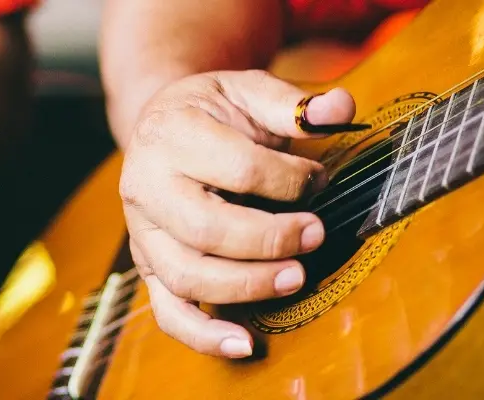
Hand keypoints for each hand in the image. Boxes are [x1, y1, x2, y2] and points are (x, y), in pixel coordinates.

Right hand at [119, 70, 356, 357]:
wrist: (162, 125)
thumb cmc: (212, 111)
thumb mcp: (248, 91)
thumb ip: (294, 104)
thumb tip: (340, 109)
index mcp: (170, 133)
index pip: (236, 167)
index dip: (289, 180)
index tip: (317, 179)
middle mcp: (145, 185)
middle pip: (207, 227)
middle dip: (270, 238)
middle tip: (317, 234)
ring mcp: (143, 232)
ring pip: (187, 274)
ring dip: (247, 284)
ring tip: (296, 278)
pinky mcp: (148, 266)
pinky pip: (169, 311)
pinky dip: (204, 334)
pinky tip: (245, 344)